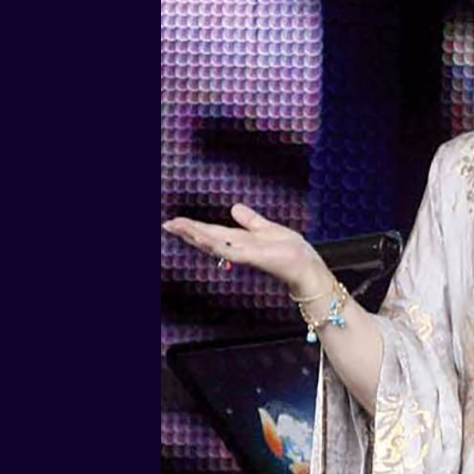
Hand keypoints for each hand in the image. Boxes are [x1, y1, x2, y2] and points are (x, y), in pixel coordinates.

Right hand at [162, 204, 329, 294]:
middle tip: (167, 224)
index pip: (213, 232)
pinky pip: (230, 251)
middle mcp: (239, 247)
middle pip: (208, 238)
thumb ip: (250, 220)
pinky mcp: (253, 257)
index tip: (174, 221)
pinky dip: (216, 244)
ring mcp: (244, 253)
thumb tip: (234, 207)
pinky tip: (203, 237)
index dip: (194, 227)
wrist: (306, 266)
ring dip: (196, 235)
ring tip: (178, 227)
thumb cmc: (291, 250)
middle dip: (188, 231)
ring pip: (214, 244)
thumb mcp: (268, 228)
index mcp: (241, 239)